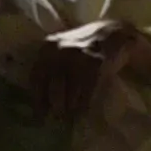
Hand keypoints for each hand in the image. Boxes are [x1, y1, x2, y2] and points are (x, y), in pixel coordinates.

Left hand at [14, 21, 128, 119]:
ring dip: (71, 109)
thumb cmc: (85, 44)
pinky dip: (84, 105)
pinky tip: (84, 111)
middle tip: (59, 118)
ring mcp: (78, 58)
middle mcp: (61, 52)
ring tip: (71, 116)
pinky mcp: (96, 65)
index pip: (37, 78)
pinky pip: (87, 92)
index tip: (40, 114)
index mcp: (48, 48)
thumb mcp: (62, 49)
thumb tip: (43, 99)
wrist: (114, 32)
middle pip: (54, 89)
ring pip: (70, 93)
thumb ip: (50, 67)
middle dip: (56, 107)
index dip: (38, 99)